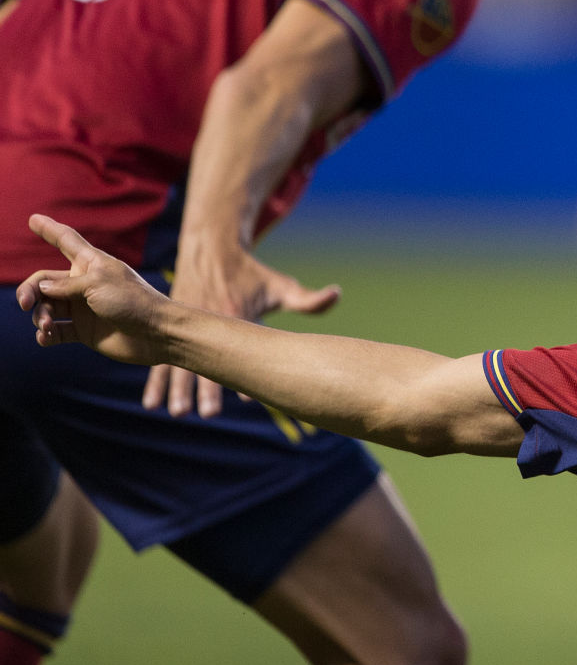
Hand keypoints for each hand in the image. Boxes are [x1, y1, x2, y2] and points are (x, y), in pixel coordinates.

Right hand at [17, 215, 174, 365]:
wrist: (154, 332)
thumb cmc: (132, 301)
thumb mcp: (97, 284)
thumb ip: (66, 285)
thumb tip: (41, 288)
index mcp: (90, 264)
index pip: (66, 241)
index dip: (49, 230)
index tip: (33, 218)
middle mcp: (83, 284)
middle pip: (43, 282)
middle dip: (29, 291)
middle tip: (26, 304)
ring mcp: (82, 307)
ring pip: (45, 308)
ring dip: (40, 316)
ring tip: (46, 325)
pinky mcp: (83, 330)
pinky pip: (54, 331)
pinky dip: (45, 335)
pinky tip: (45, 337)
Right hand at [144, 243, 337, 417]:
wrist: (211, 250)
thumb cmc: (251, 273)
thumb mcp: (279, 284)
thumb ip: (307, 298)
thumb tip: (337, 294)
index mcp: (235, 314)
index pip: (240, 348)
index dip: (242, 372)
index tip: (245, 398)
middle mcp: (208, 322)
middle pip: (206, 359)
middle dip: (208, 386)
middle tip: (209, 414)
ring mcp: (186, 326)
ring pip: (179, 362)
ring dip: (178, 389)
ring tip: (179, 413)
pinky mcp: (171, 328)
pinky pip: (160, 358)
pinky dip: (155, 380)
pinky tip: (151, 404)